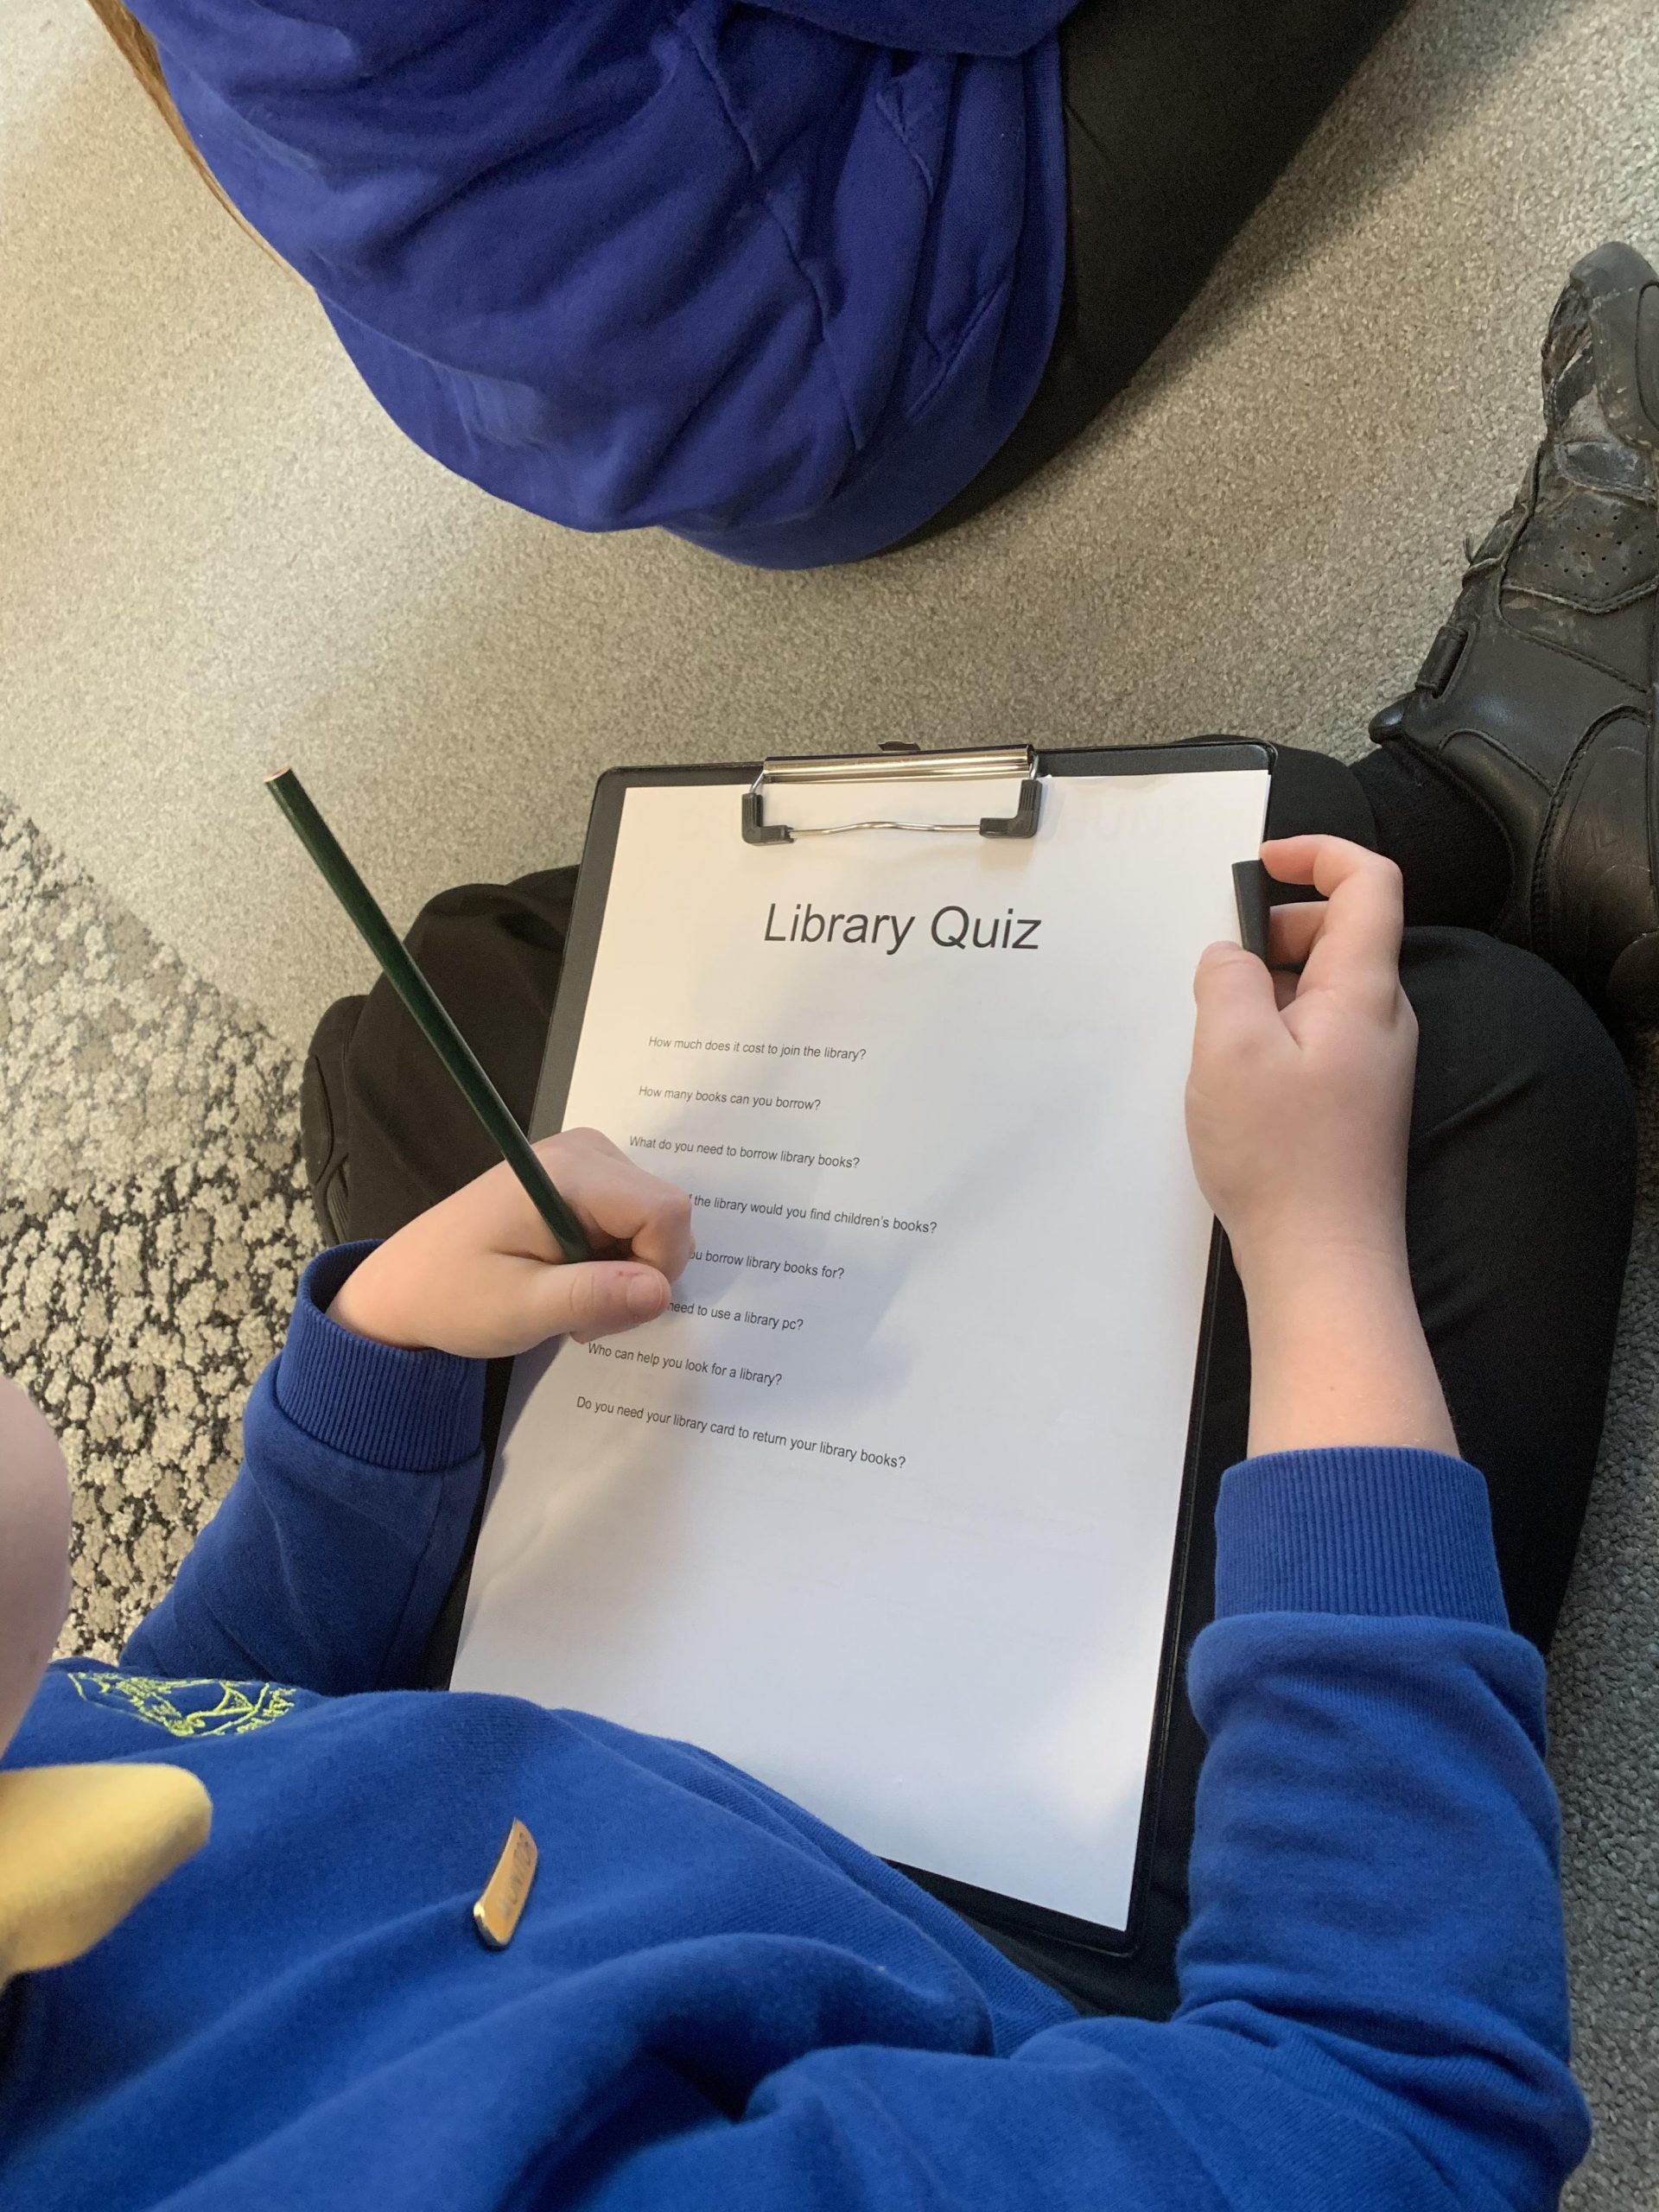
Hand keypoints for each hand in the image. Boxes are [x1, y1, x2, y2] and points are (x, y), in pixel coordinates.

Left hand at [327, 1128, 693, 1358]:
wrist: (404, 1286)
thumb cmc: (453, 1296)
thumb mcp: (521, 1309)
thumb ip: (594, 1297)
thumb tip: (662, 1291)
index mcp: (569, 1173)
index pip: (667, 1211)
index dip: (658, 1268)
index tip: (607, 1308)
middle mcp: (583, 1151)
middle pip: (664, 1213)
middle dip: (639, 1273)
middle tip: (580, 1312)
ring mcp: (582, 1159)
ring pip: (652, 1219)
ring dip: (625, 1270)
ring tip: (567, 1296)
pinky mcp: (578, 1177)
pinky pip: (630, 1217)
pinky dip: (613, 1257)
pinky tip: (568, 1276)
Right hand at [1186, 836, 1456, 1457]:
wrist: (1323, 1263)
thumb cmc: (1283, 1161)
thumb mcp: (1228, 1048)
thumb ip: (1225, 978)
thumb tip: (1227, 955)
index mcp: (1362, 990)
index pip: (1369, 882)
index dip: (1318, 853)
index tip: (1263, 862)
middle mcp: (1380, 1020)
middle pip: (1341, 933)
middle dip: (1275, 925)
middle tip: (1217, 959)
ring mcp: (1371, 1063)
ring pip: (1320, 988)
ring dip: (1264, 985)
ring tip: (1214, 1028)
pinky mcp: (1352, 1102)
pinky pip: (1312, 1036)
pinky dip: (1269, 1030)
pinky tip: (1231, 1075)